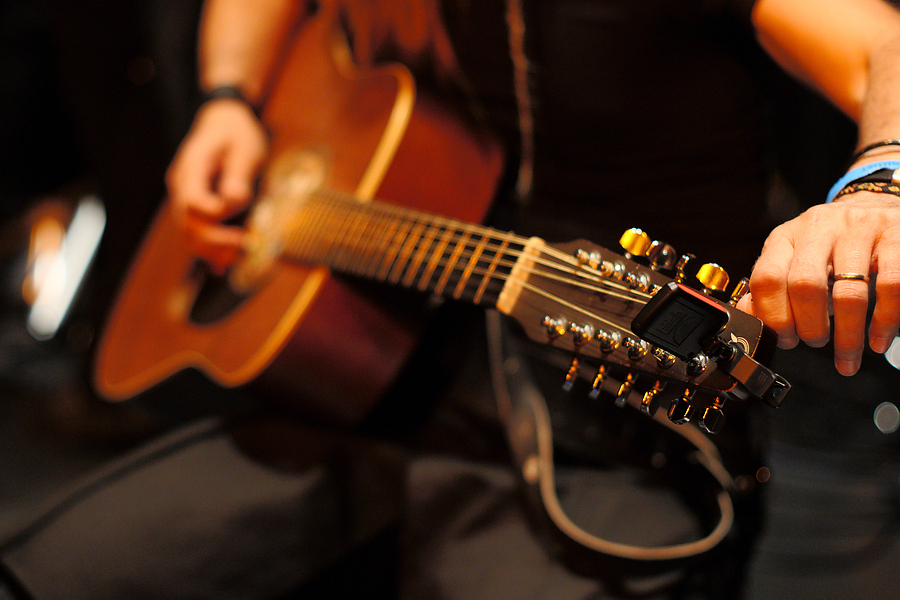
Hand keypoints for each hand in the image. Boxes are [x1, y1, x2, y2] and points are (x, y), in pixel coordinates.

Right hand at [166, 99, 268, 273]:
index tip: (241, 227)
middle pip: (187, 224)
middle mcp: (182, 185)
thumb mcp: (245, 148)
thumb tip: (234, 201)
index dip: (214, 218)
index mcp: (192, 167)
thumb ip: (238, 175)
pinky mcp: (194, 206)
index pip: (193, 201)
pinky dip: (208, 250)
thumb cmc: (237, 132)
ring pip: (187, 234)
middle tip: (245, 246)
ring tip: (237, 258)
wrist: (224, 122)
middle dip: (214, 241)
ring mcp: (184, 197)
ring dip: (210, 250)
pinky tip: (223, 266)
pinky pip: (195, 232)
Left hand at [737, 192, 899, 375]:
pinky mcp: (896, 235)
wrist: (877, 206)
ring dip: (847, 334)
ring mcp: (859, 229)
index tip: (785, 340)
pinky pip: (891, 285)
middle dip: (808, 327)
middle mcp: (819, 228)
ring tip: (847, 354)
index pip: (767, 278)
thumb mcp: (794, 258)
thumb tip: (749, 320)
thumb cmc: (831, 244)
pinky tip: (877, 341)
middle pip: (804, 285)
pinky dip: (885, 322)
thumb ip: (772, 288)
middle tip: (815, 343)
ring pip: (849, 291)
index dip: (773, 317)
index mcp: (786, 237)